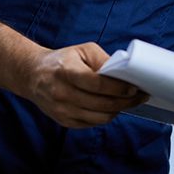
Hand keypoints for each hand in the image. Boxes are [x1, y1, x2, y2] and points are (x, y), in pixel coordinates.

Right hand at [20, 42, 147, 127]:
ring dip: (118, 110)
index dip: (119, 88)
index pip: (98, 84)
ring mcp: (61, 110)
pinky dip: (105, 116)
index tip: (135, 87)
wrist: (33, 75)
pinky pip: (92, 123)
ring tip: (129, 101)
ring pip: (100, 118)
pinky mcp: (63, 121)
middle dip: (126, 101)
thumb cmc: (62, 61)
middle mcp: (62, 93)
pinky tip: (112, 107)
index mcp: (67, 72)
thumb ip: (103, 60)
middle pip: (102, 104)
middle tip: (140, 96)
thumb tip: (124, 73)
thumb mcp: (83, 50)